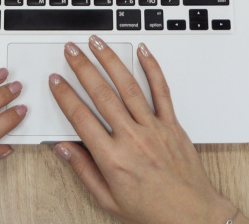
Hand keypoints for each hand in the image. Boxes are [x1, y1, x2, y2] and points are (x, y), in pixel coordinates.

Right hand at [49, 39, 243, 223]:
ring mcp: (154, 129)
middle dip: (83, 68)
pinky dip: (152, 68)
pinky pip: (162, 91)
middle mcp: (133, 139)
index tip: (56, 81)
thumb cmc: (152, 211)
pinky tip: (142, 51)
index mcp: (113, 159)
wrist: (192, 214)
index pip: (81, 118)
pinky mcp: (172, 124)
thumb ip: (83, 171)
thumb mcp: (108, 200)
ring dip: (110, 60)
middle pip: (102, 94)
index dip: (65, 96)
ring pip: (128, 86)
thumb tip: (63, 148)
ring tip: (96, 43)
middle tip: (70, 51)